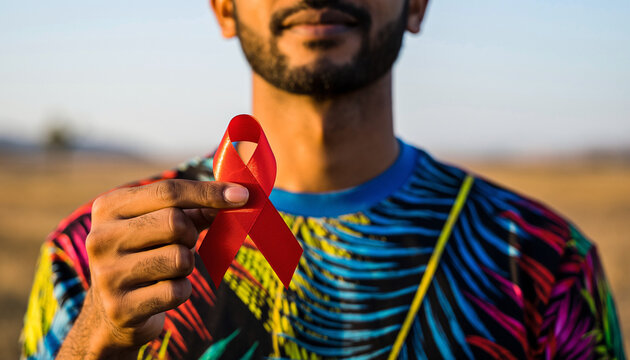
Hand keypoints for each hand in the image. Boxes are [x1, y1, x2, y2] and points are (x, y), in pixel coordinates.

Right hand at [57, 179, 247, 358]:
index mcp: (109, 207)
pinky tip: (162, 292)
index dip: (209, 192)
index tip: (243, 195)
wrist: (112, 313)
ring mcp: (107, 274)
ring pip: (180, 258)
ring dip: (186, 265)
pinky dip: (181, 291)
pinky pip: (177, 291)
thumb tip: (235, 196)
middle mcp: (100, 237)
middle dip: (191, 234)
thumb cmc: (146, 255)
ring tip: (166, 270)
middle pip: (175, 222)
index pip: (168, 191)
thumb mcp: (161, 225)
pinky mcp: (121, 308)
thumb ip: (195, 209)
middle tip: (181, 244)